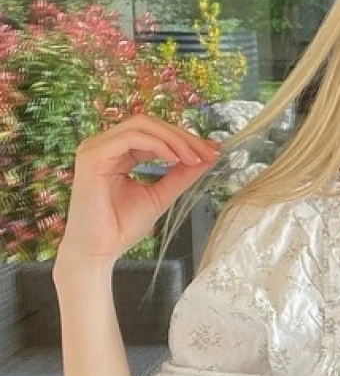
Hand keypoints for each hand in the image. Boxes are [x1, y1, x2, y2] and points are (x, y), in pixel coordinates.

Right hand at [55, 116, 220, 268]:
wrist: (98, 252)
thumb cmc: (121, 227)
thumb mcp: (160, 195)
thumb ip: (181, 174)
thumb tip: (206, 157)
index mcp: (116, 152)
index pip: (153, 133)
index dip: (183, 138)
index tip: (211, 151)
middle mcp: (103, 145)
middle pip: (148, 123)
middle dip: (182, 136)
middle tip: (207, 152)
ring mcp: (95, 148)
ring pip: (141, 125)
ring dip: (173, 139)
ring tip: (194, 158)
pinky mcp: (92, 156)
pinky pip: (130, 138)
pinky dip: (157, 145)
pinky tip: (174, 159)